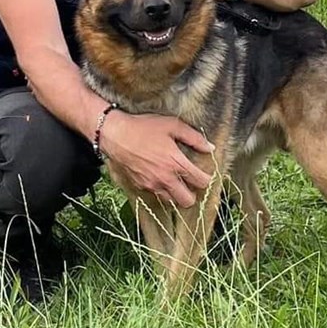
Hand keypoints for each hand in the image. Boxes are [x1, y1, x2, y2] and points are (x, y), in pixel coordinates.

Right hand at [98, 110, 214, 207]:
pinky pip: (157, 196)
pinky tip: (161, 177)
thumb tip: (210, 148)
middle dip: (193, 193)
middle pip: (188, 201)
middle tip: (191, 181)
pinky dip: (162, 190)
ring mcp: (152, 185)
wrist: (116, 135)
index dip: (207, 179)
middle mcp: (166, 179)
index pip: (201, 182)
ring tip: (176, 180)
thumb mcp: (173, 125)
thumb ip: (194, 138)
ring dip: (177, 194)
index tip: (204, 173)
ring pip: (172, 201)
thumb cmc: (145, 127)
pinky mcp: (141, 187)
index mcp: (176, 163)